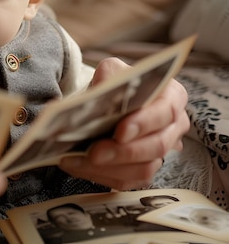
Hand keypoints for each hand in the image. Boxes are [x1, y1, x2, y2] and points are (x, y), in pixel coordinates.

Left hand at [60, 57, 189, 190]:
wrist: (105, 102)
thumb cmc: (114, 83)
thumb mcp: (112, 70)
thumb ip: (110, 75)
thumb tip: (101, 92)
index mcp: (172, 97)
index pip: (166, 111)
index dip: (144, 123)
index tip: (120, 131)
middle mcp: (173, 127)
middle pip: (156, 145)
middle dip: (123, 151)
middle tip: (94, 152)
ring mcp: (160, 152)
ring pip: (144, 168)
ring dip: (109, 167)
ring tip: (78, 160)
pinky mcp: (143, 169)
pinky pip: (128, 180)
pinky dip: (101, 175)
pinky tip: (78, 166)